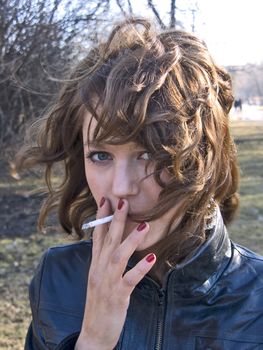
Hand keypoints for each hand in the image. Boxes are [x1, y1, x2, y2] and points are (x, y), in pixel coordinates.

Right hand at [75, 197, 155, 349]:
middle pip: (108, 241)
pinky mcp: (117, 296)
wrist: (93, 334)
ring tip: (143, 225)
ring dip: (130, 240)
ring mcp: (107, 283)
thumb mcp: (98, 279)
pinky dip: (140, 268)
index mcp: (95, 265)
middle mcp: (99, 270)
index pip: (97, 237)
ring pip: (118, 256)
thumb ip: (104, 261)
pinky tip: (151, 258)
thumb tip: (113, 245)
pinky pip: (130, 280)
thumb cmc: (99, 304)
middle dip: (114, 220)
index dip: (101, 218)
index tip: (105, 200)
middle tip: (122, 202)